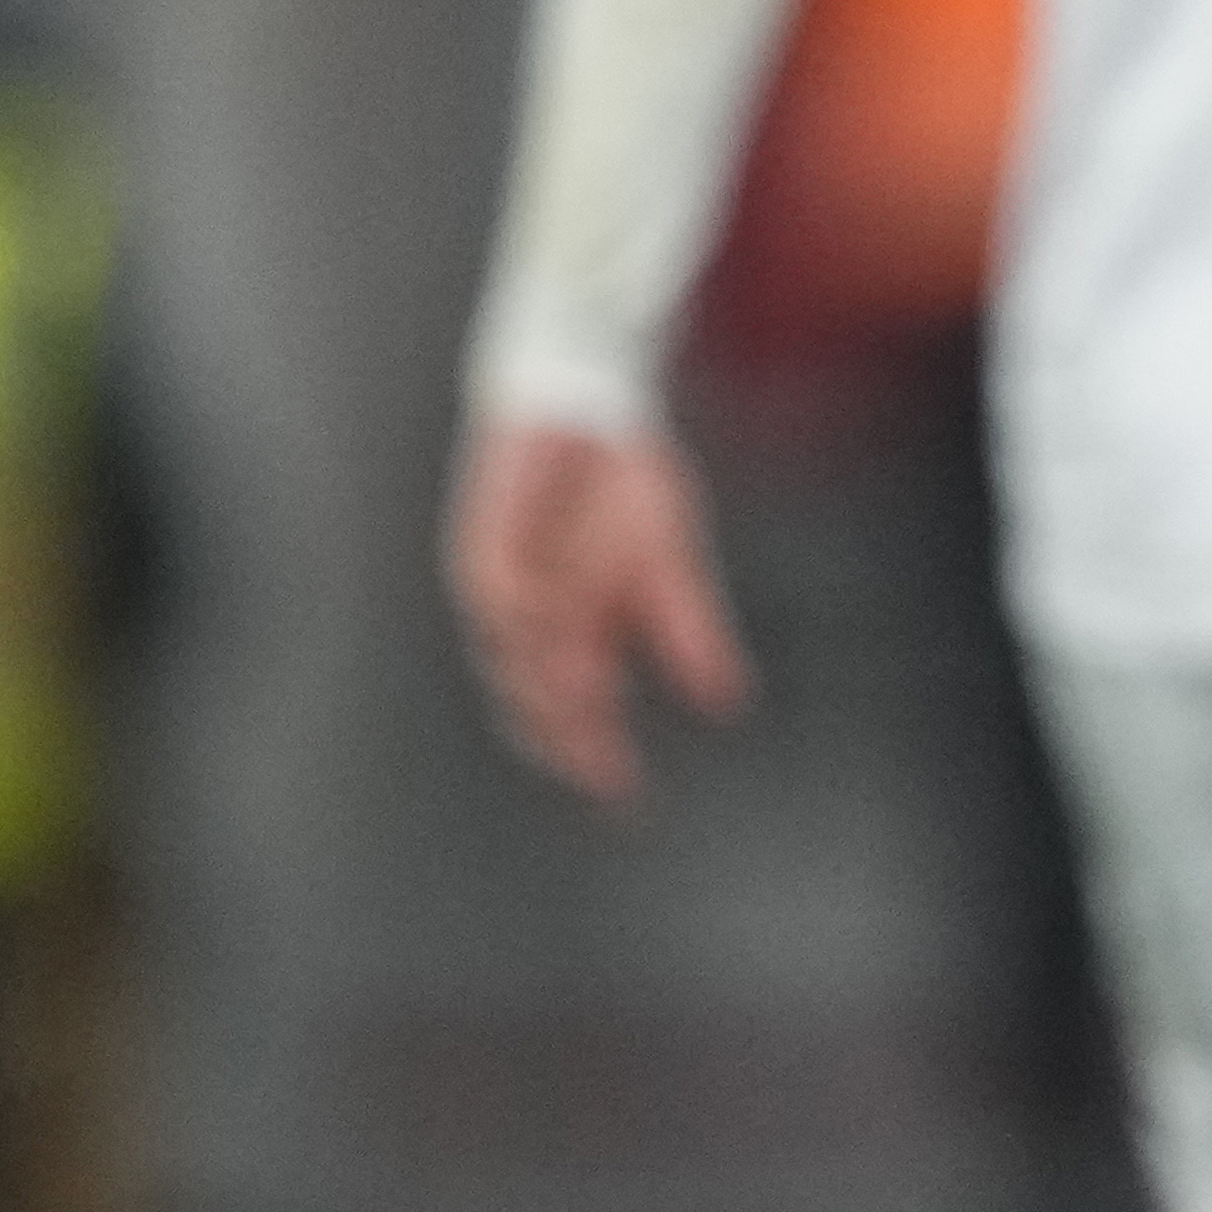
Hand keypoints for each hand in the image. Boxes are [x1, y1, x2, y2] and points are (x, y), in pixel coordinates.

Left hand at [445, 416, 753, 805]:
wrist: (586, 411)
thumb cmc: (623, 486)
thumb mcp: (672, 562)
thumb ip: (691, 630)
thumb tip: (728, 700)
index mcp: (582, 636)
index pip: (585, 719)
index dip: (600, 760)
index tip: (626, 800)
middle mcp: (537, 628)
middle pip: (540, 708)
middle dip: (568, 738)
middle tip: (597, 765)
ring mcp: (505, 594)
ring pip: (513, 664)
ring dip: (544, 688)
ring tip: (582, 706)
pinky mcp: (482, 553)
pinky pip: (495, 598)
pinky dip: (519, 620)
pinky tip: (544, 627)